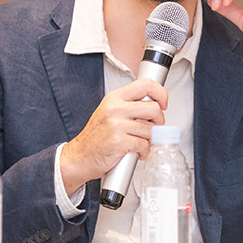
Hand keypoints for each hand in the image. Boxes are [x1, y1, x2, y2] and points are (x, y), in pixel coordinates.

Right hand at [59, 77, 166, 195]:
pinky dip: (145, 151)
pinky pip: (144, 144)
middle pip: (154, 108)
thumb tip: (153, 105)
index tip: (163, 103)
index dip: (161, 93)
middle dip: (160, 121)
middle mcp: (115, 109)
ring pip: (151, 129)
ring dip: (151, 139)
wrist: (79, 157)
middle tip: (154, 128)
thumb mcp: (108, 112)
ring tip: (144, 143)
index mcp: (114, 98)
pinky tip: (138, 153)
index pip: (145, 84)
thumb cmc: (95, 137)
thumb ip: (128, 106)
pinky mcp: (119, 142)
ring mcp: (117, 125)